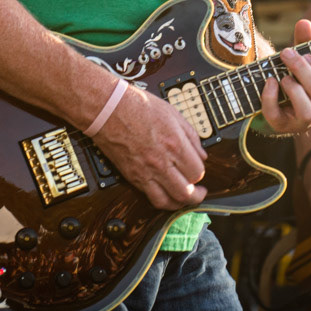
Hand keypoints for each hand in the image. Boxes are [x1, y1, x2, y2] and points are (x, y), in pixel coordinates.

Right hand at [91, 85, 208, 210]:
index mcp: (175, 144)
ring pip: (168, 201)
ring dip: (180, 203)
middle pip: (186, 192)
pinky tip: (166, 196)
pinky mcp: (132, 177)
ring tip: (184, 199)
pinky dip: (162, 201)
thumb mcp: (172, 114)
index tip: (198, 170)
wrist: (109, 110)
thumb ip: (191, 136)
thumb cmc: (137, 107)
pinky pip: (150, 198)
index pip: (197, 172)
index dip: (200, 173)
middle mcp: (162, 162)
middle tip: (199, 192)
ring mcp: (146, 172)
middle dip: (196, 195)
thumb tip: (201, 154)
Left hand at [259, 18, 310, 134]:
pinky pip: (278, 117)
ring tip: (283, 76)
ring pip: (306, 111)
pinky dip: (271, 97)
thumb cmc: (299, 77)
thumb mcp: (305, 59)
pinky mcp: (283, 126)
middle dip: (301, 69)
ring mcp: (305, 123)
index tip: (306, 53)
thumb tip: (304, 23)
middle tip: (287, 53)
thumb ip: (306, 41)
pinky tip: (269, 82)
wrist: (281, 101)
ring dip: (293, 89)